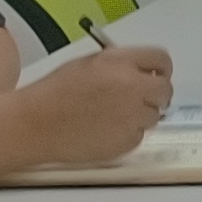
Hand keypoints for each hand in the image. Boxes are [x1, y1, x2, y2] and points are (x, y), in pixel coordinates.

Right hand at [20, 46, 173, 165]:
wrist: (35, 124)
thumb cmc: (55, 93)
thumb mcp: (89, 63)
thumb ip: (120, 63)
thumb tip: (141, 69)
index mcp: (120, 62)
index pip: (162, 60)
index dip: (159, 68)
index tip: (155, 74)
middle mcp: (132, 87)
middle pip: (165, 90)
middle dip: (155, 93)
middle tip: (140, 97)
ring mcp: (131, 116)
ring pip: (154, 115)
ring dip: (141, 114)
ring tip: (112, 115)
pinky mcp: (127, 141)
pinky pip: (139, 135)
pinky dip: (128, 133)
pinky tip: (104, 129)